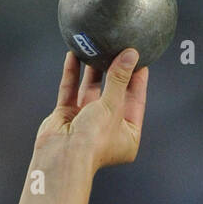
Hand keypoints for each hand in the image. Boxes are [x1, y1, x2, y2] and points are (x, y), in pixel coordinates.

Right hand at [34, 49, 148, 171]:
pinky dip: (72, 74)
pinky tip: (73, 55)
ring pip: (91, 91)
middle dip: (114, 71)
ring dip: (92, 70)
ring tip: (96, 47)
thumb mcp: (112, 105)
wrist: (63, 156)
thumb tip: (130, 55)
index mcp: (128, 136)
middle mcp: (108, 130)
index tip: (140, 57)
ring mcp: (86, 123)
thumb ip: (120, 78)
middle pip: (114, 94)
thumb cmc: (94, 139)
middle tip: (118, 47)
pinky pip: (71, 91)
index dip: (137, 79)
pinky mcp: (67, 117)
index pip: (136, 102)